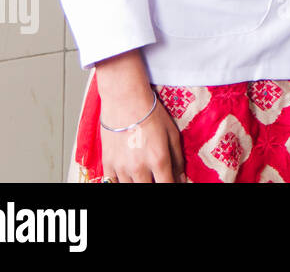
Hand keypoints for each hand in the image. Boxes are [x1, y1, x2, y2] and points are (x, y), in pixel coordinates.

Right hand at [95, 50, 184, 182]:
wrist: (126, 99)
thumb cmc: (150, 113)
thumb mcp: (172, 134)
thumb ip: (178, 159)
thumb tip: (181, 178)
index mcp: (159, 160)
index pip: (167, 185)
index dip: (172, 186)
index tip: (172, 182)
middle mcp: (139, 167)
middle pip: (148, 189)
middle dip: (155, 184)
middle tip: (157, 177)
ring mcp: (121, 167)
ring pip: (130, 188)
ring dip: (139, 183)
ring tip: (143, 174)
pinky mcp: (108, 163)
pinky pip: (112, 182)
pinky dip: (121, 182)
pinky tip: (128, 176)